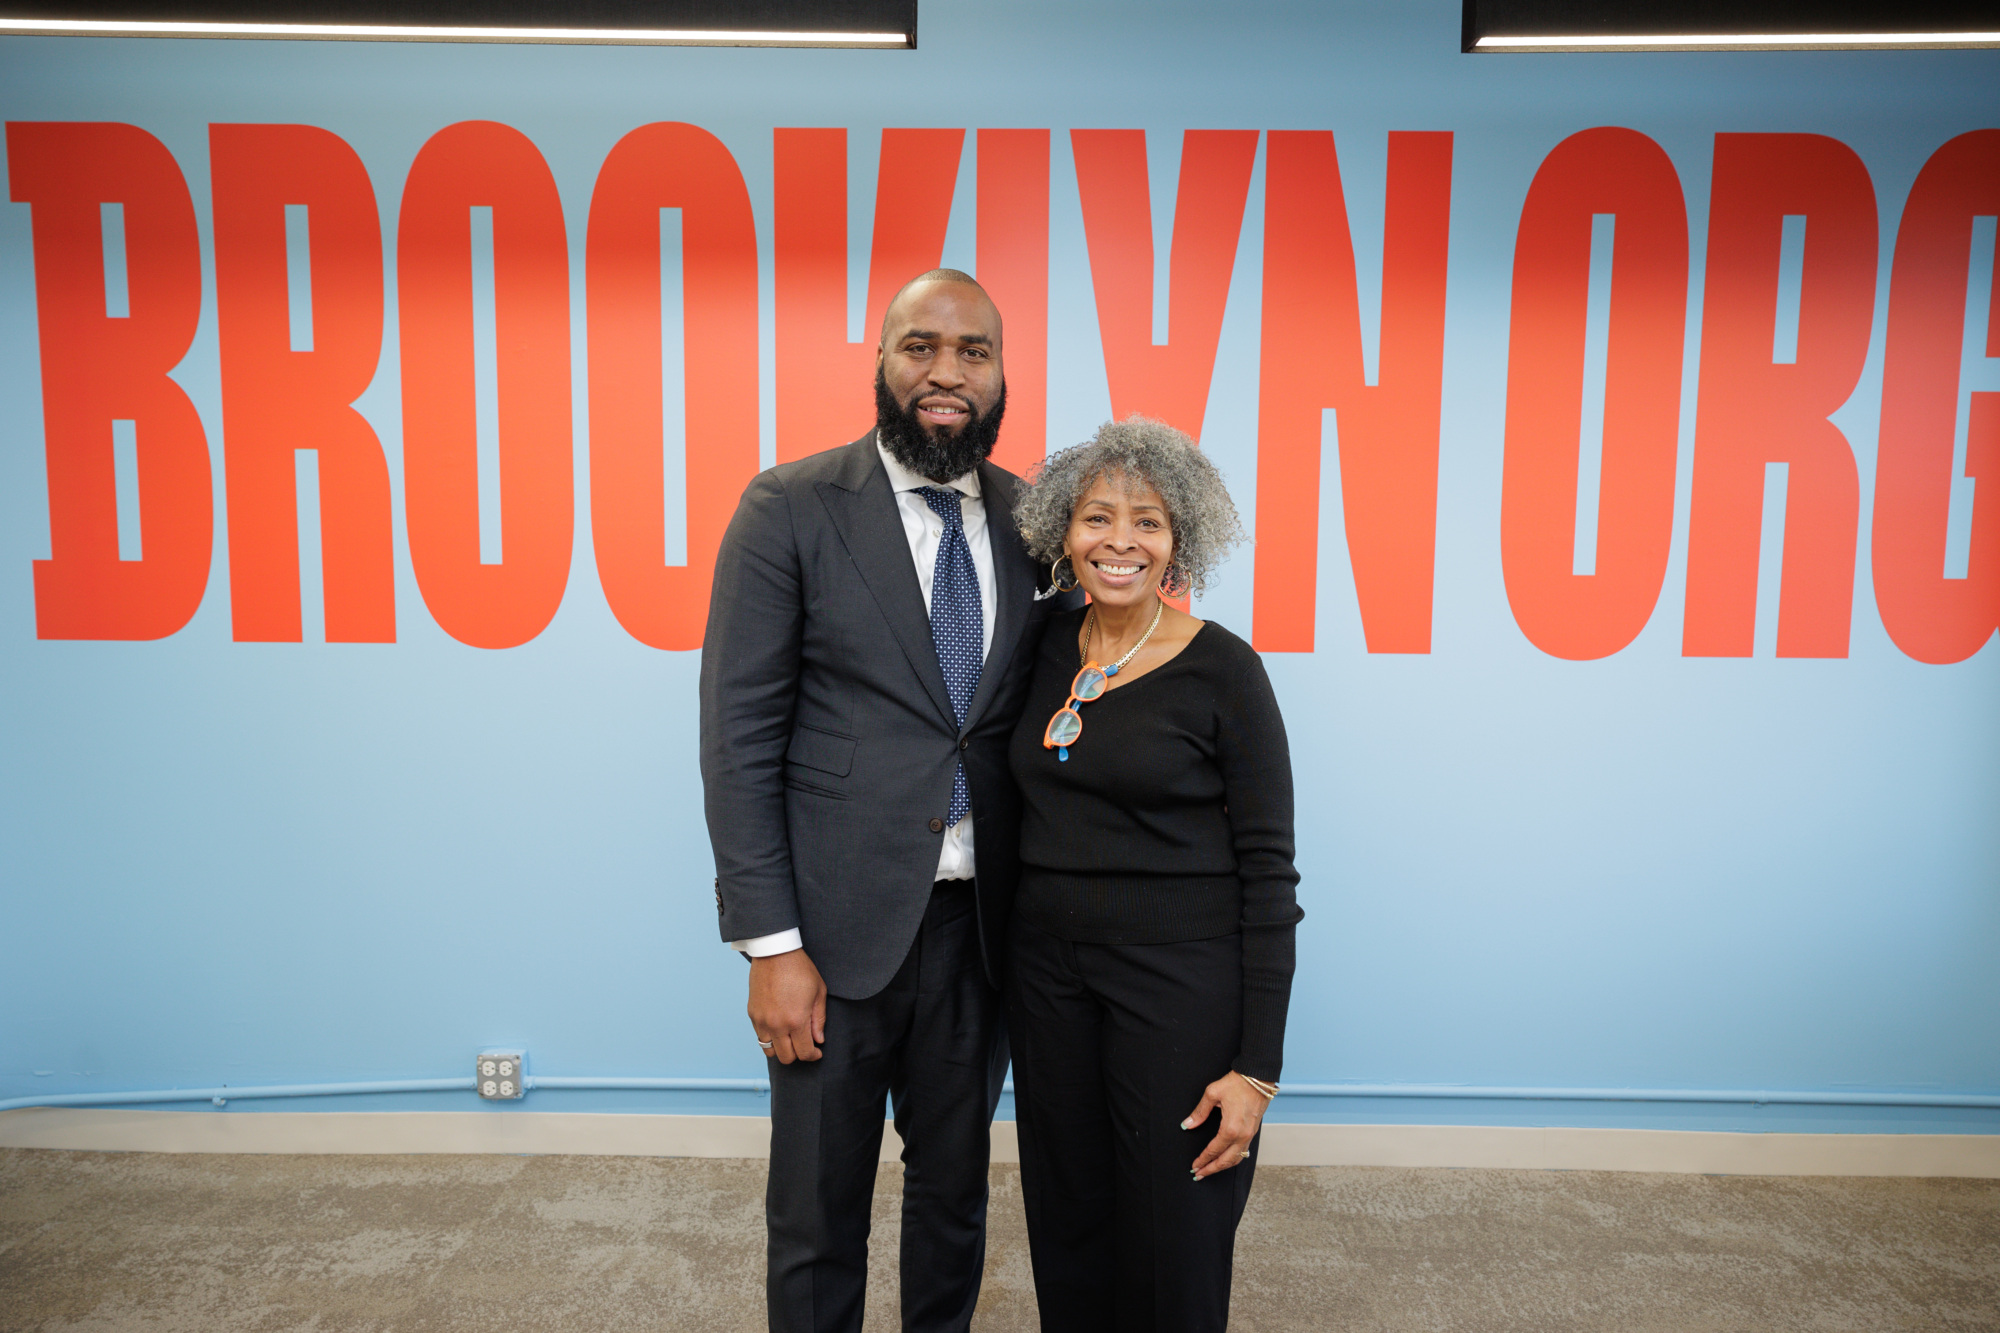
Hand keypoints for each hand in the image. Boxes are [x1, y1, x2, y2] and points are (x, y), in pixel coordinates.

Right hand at [748, 948, 826, 1062]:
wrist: (775, 952)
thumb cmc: (800, 969)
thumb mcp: (819, 992)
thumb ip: (818, 1020)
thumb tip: (818, 1040)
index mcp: (796, 1020)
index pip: (804, 1053)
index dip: (813, 1055)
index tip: (817, 1052)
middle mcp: (776, 1025)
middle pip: (786, 1057)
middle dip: (798, 1055)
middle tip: (805, 1045)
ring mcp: (762, 1021)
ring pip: (769, 1051)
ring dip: (781, 1048)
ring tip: (790, 1038)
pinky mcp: (752, 1014)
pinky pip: (759, 1036)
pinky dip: (770, 1037)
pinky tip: (779, 1027)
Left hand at [1183, 1072, 1268, 1178]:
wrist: (1258, 1076)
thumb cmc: (1237, 1083)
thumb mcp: (1212, 1093)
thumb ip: (1200, 1112)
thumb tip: (1188, 1124)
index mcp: (1230, 1129)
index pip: (1213, 1150)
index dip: (1202, 1160)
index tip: (1194, 1166)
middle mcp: (1242, 1135)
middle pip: (1226, 1161)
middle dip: (1211, 1169)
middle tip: (1199, 1175)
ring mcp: (1250, 1135)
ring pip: (1237, 1159)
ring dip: (1223, 1166)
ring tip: (1210, 1170)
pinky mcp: (1253, 1131)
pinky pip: (1243, 1151)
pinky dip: (1233, 1159)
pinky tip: (1226, 1159)